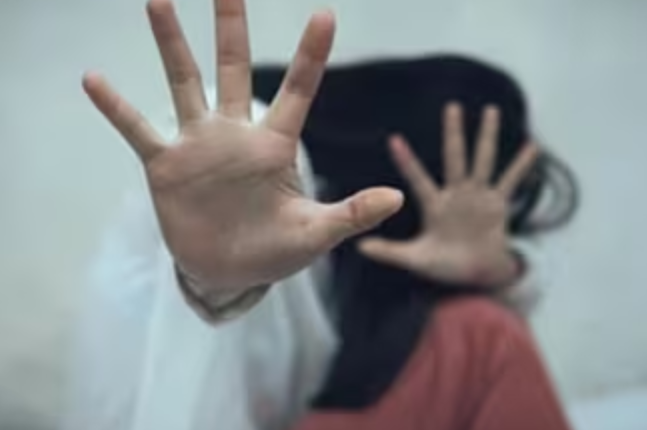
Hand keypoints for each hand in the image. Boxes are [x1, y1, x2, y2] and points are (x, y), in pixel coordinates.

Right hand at [83, 0, 402, 291]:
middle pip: (234, 70)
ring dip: (171, 45)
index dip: (311, 55)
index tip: (325, 14)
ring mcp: (198, 146)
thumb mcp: (315, 235)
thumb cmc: (274, 251)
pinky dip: (116, 107)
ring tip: (158, 1)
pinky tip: (94, 77)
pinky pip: (137, 130)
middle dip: (231, 28)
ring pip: (183, 85)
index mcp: (276, 147)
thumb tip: (397, 197)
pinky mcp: (165, 167)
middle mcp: (236, 135)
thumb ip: (351, 213)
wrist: (227, 273)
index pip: (298, 91)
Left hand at [358, 103, 537, 288]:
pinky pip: (511, 180)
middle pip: (454, 157)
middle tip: (451, 106)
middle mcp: (456, 194)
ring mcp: (478, 196)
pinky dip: (521, 165)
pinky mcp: (498, 205)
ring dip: (487, 136)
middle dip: (453, 132)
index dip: (407, 160)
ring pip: (483, 160)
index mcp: (434, 205)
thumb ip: (390, 252)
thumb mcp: (415, 259)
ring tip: (490, 110)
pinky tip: (533, 147)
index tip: (394, 139)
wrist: (475, 275)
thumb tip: (360, 246)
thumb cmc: (443, 266)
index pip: (417, 178)